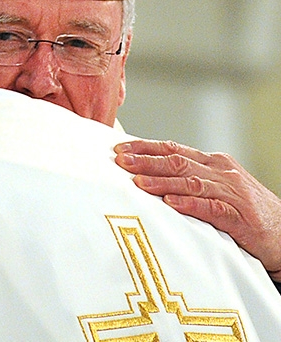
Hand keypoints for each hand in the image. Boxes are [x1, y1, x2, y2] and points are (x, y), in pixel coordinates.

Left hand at [114, 139, 280, 280]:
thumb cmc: (244, 212)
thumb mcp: (215, 188)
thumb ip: (187, 179)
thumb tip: (146, 174)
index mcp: (213, 162)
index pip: (174, 149)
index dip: (146, 148)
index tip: (120, 149)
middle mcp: (222, 173)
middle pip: (178, 162)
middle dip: (146, 161)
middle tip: (120, 162)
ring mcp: (231, 194)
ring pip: (191, 182)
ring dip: (162, 181)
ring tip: (138, 183)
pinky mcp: (240, 217)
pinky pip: (212, 208)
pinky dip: (190, 205)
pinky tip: (170, 203)